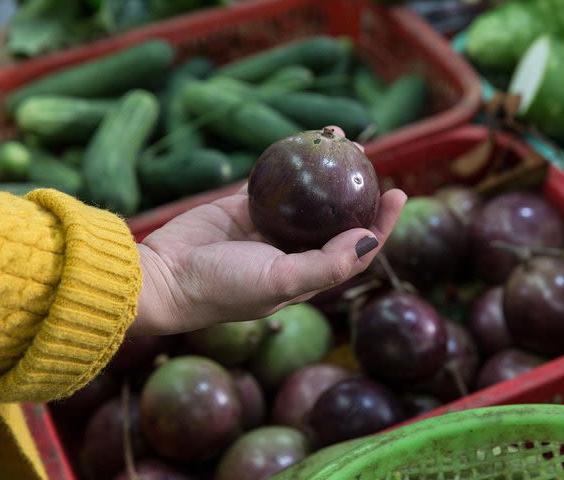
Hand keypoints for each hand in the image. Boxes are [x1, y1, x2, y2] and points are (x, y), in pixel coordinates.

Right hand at [130, 127, 406, 335]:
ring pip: (309, 195)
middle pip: (336, 217)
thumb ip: (327, 265)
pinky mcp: (246, 206)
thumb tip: (369, 238)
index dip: (381, 224)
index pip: (356, 249)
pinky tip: (303, 142)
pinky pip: (276, 180)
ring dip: (325, 170)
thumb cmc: (223, 287)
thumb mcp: (280, 282)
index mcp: (309, 274)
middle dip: (356, 189)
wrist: (165, 276)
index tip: (398, 193)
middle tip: (367, 158)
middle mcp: (294, 251)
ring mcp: (270, 228)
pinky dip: (290, 162)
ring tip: (340, 138)